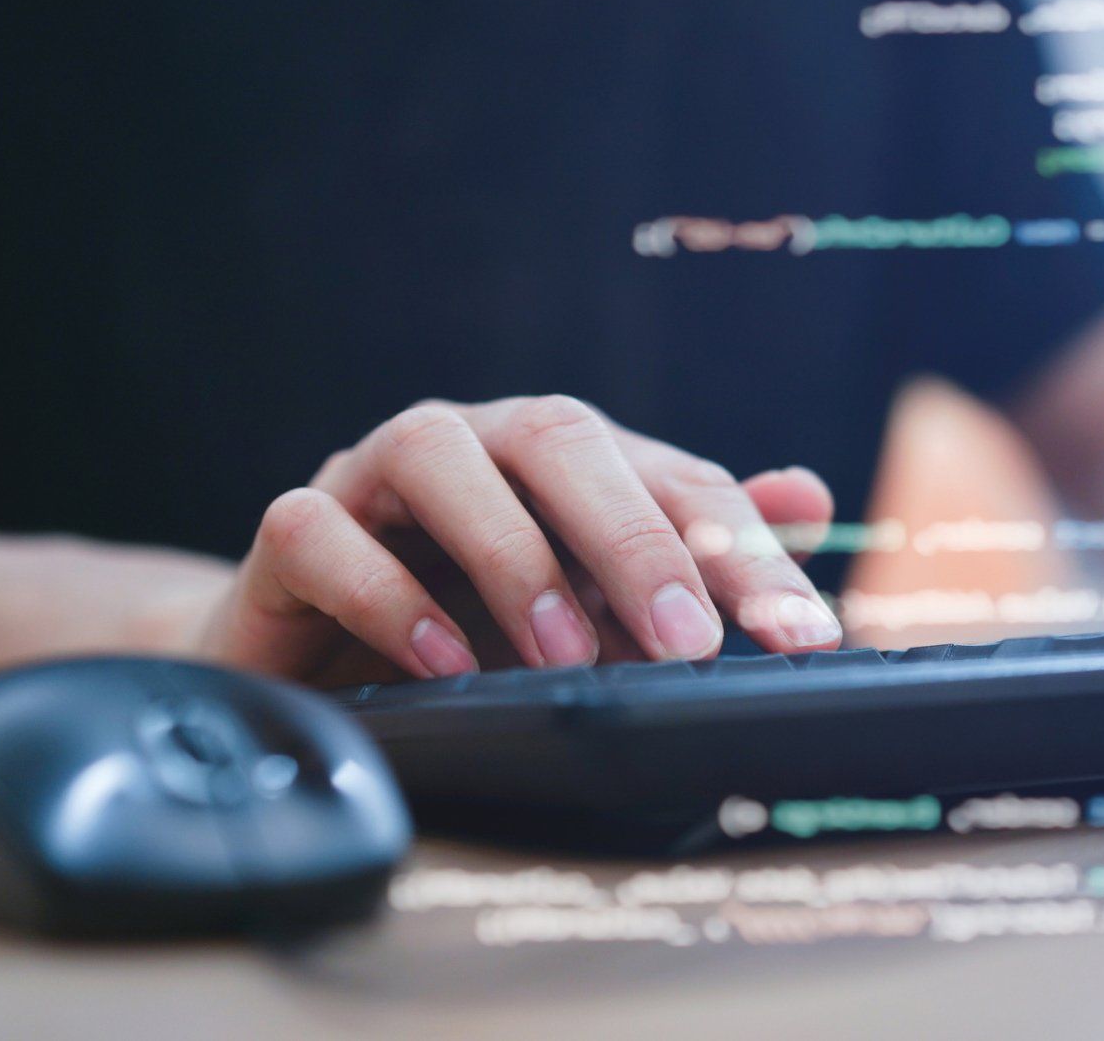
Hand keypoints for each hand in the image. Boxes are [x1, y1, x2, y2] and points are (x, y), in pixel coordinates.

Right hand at [196, 397, 839, 683]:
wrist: (311, 655)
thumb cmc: (468, 620)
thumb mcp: (595, 600)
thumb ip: (694, 552)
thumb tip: (810, 497)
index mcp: (564, 457)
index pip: (671, 481)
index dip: (744, 551)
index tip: (802, 635)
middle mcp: (476, 445)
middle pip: (560, 440)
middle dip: (636, 540)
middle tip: (693, 643)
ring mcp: (375, 477)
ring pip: (438, 459)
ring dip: (512, 557)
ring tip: (568, 655)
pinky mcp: (293, 532)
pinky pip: (323, 535)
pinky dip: (385, 595)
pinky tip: (445, 662)